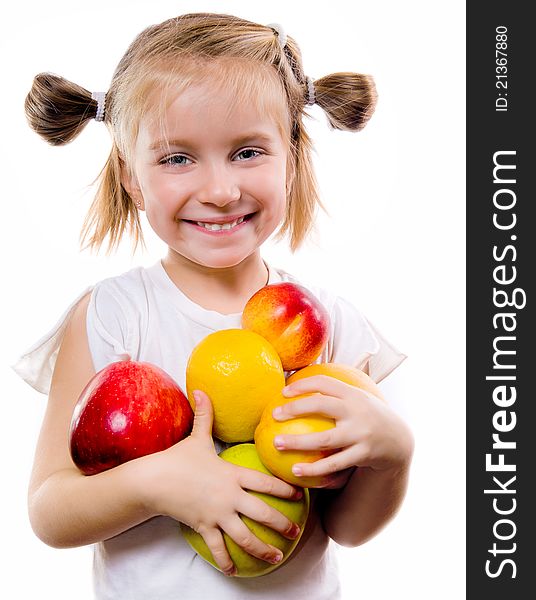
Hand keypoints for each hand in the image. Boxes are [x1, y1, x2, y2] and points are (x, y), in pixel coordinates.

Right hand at [142, 390, 302, 575]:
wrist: (153, 480)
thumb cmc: (177, 458)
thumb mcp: (195, 437)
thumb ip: (204, 415)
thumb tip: (202, 390)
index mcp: (232, 474)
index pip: (265, 482)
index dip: (285, 488)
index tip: (300, 495)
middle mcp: (229, 496)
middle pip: (262, 512)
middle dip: (282, 523)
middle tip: (296, 531)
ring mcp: (217, 514)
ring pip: (245, 536)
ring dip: (262, 548)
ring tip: (277, 557)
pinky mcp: (203, 526)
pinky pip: (217, 548)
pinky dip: (226, 561)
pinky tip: (235, 571)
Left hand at [272, 375, 413, 487]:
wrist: (398, 440)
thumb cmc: (366, 416)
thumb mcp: (357, 398)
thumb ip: (335, 394)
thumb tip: (299, 384)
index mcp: (353, 394)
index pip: (324, 383)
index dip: (302, 385)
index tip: (283, 393)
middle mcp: (357, 411)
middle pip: (322, 406)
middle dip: (295, 409)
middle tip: (274, 414)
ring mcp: (360, 433)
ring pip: (324, 439)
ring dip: (298, 443)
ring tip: (276, 444)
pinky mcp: (363, 455)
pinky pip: (334, 464)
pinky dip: (314, 469)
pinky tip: (296, 471)